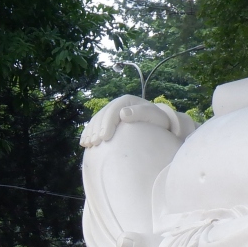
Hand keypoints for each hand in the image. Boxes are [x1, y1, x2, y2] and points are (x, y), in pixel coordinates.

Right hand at [81, 95, 195, 146]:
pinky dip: (89, 134)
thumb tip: (124, 113)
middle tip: (96, 142)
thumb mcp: (156, 118)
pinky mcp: (111, 125)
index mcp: (131, 102)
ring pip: (98, 120)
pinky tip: (85, 143)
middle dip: (97, 128)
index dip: (108, 122)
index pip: (115, 108)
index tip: (105, 137)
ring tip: (88, 144)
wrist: (162, 131)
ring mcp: (115, 115)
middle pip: (104, 114)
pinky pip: (96, 127)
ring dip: (91, 132)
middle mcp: (121, 106)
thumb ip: (143, 114)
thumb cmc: (161, 125)